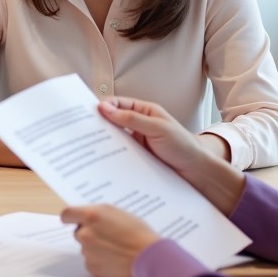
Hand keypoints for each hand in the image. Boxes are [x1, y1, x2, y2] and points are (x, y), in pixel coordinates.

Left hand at [61, 204, 159, 276]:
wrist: (150, 259)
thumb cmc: (139, 234)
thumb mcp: (119, 213)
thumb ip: (98, 213)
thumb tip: (85, 215)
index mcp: (91, 216)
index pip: (67, 214)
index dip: (71, 217)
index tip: (73, 219)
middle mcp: (85, 234)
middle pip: (78, 232)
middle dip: (88, 233)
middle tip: (107, 236)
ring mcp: (87, 252)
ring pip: (85, 247)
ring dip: (95, 247)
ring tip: (115, 248)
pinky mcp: (92, 267)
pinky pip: (91, 261)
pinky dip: (100, 260)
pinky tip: (115, 259)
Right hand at [99, 98, 245, 214]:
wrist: (197, 172)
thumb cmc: (182, 146)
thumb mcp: (157, 128)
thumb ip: (131, 119)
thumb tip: (104, 108)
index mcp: (145, 111)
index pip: (118, 104)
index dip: (103, 107)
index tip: (87, 114)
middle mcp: (139, 125)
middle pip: (113, 121)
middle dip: (98, 124)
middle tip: (80, 131)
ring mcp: (136, 141)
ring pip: (114, 138)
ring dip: (102, 141)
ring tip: (85, 147)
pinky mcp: (135, 157)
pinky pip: (118, 153)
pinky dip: (109, 155)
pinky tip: (100, 160)